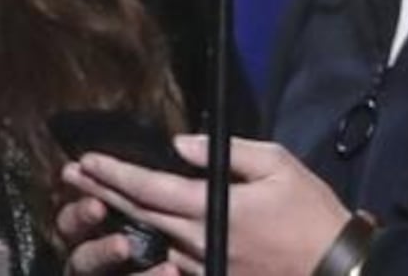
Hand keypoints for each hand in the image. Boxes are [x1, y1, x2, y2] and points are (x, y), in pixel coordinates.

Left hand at [60, 136, 350, 275]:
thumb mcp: (277, 164)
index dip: (114, 173)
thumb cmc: (311, 214)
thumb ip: (225, 152)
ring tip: (92, 200)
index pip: (149, 188)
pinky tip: (132, 234)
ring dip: (118, 218)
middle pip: (139, 214)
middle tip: (71, 176)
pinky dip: (149, 244)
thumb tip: (179, 145)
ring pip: (151, 239)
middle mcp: (198, 241)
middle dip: (102, 192)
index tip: (85, 160)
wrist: (336, 271)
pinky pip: (172, 262)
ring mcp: (203, 266)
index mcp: (213, 208)